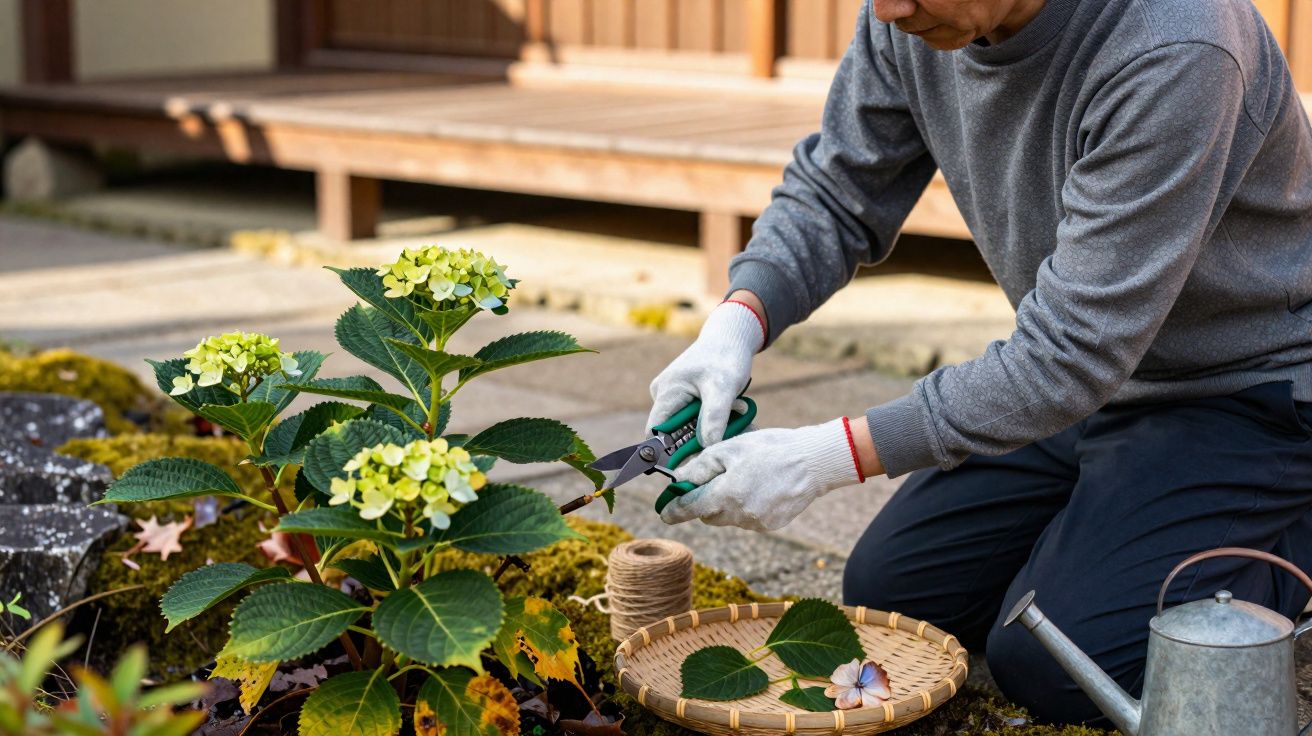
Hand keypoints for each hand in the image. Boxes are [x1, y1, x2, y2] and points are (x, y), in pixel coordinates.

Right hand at [647, 300, 764, 444]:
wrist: (730, 337)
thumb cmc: (725, 358)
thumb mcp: (723, 388)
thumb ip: (714, 417)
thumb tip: (707, 446)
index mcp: (666, 392)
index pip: (656, 432)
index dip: (670, 450)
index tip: (696, 458)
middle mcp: (663, 394)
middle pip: (676, 432)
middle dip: (702, 434)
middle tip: (732, 422)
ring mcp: (672, 395)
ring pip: (688, 425)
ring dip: (711, 424)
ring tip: (736, 407)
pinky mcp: (683, 396)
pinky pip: (694, 416)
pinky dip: (713, 416)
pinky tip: (730, 404)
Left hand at [661, 418, 863, 531]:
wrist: (813, 462)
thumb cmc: (771, 449)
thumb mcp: (730, 448)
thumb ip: (701, 466)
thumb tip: (680, 479)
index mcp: (726, 495)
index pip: (690, 508)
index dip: (674, 510)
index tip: (664, 512)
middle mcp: (739, 515)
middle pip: (709, 514)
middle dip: (705, 500)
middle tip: (713, 479)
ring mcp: (757, 522)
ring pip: (729, 517)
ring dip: (727, 502)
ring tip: (744, 477)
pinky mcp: (771, 525)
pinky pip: (748, 518)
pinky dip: (746, 505)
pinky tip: (760, 486)